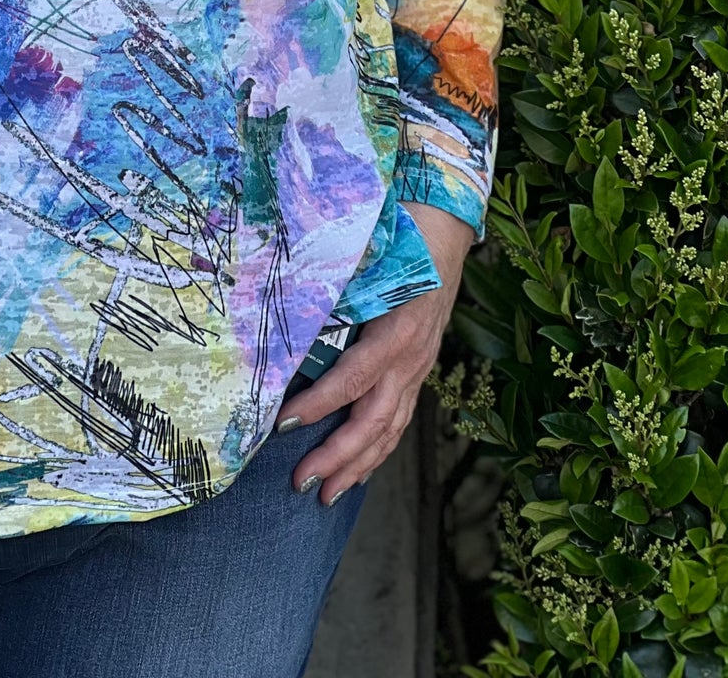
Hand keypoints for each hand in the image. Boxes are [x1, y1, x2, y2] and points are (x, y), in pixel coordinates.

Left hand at [276, 202, 473, 506]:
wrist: (445, 231)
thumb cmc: (399, 238)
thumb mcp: (368, 254)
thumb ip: (335, 281)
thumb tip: (285, 301)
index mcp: (396, 330)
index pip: (354, 378)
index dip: (320, 403)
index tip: (283, 424)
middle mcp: (411, 359)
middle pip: (375, 420)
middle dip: (338, 456)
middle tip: (301, 482)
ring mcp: (418, 369)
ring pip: (390, 430)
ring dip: (357, 466)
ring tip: (324, 495)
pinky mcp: (419, 373)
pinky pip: (399, 421)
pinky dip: (377, 451)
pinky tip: (357, 473)